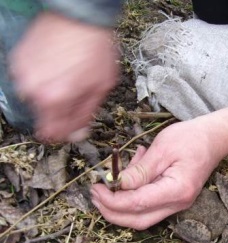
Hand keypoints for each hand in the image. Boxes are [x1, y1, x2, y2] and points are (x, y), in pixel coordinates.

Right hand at [9, 12, 118, 141]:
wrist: (79, 15)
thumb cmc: (95, 48)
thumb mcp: (101, 87)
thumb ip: (86, 114)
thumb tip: (78, 134)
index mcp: (54, 99)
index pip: (52, 134)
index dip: (65, 132)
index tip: (73, 127)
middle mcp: (32, 89)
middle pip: (44, 116)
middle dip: (61, 110)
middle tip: (77, 93)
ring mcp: (22, 73)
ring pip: (37, 98)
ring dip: (51, 94)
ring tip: (68, 76)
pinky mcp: (18, 60)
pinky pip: (30, 80)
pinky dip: (42, 78)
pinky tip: (57, 66)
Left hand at [90, 102, 227, 229]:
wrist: (215, 138)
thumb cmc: (191, 138)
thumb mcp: (162, 148)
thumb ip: (140, 170)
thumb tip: (116, 185)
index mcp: (177, 190)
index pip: (137, 204)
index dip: (113, 200)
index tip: (97, 187)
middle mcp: (178, 203)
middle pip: (138, 220)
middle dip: (112, 211)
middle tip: (96, 194)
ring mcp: (177, 203)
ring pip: (142, 217)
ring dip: (121, 204)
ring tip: (115, 176)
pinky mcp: (174, 198)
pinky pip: (148, 205)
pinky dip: (134, 194)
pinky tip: (133, 170)